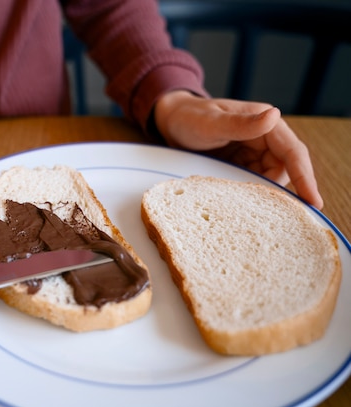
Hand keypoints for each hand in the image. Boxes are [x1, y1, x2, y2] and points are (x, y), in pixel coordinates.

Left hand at [153, 91, 322, 208]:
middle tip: (267, 213)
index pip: (293, 152)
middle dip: (277, 190)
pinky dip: (247, 193)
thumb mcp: (212, 122)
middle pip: (284, 170)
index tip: (314, 201)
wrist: (171, 123)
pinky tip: (237, 203)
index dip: (305, 177)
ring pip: (268, 179)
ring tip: (243, 206)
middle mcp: (264, 138)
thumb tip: (274, 116)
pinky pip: (252, 182)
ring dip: (259, 192)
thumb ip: (240, 124)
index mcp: (265, 123)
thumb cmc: (189, 117)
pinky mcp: (242, 164)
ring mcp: (253, 153)